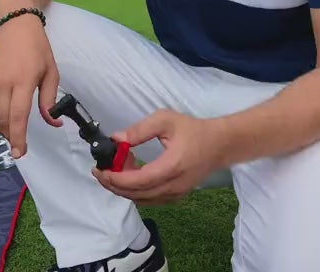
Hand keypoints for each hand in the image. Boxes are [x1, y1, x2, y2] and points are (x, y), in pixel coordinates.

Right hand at [0, 16, 62, 158]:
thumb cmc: (37, 48)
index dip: (18, 138)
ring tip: (12, 130)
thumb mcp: (51, 72)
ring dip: (1, 127)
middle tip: (19, 143)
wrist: (14, 25)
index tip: (20, 153)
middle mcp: (3, 83)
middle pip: (3, 120)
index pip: (17, 117)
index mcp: (22, 81)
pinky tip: (2, 116)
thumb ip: (49, 100)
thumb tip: (53, 122)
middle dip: (10, 136)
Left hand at [92, 109, 226, 204]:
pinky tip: (129, 176)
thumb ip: (139, 130)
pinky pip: (150, 199)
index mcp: (171, 167)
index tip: (101, 170)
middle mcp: (173, 186)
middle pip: (136, 194)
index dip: (116, 179)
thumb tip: (116, 139)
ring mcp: (175, 194)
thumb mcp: (165, 120)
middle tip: (100, 171)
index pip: (137, 181)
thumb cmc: (194, 130)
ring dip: (123, 189)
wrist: (220, 144)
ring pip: (142, 199)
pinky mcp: (176, 196)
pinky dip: (135, 192)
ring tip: (114, 170)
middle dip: (113, 185)